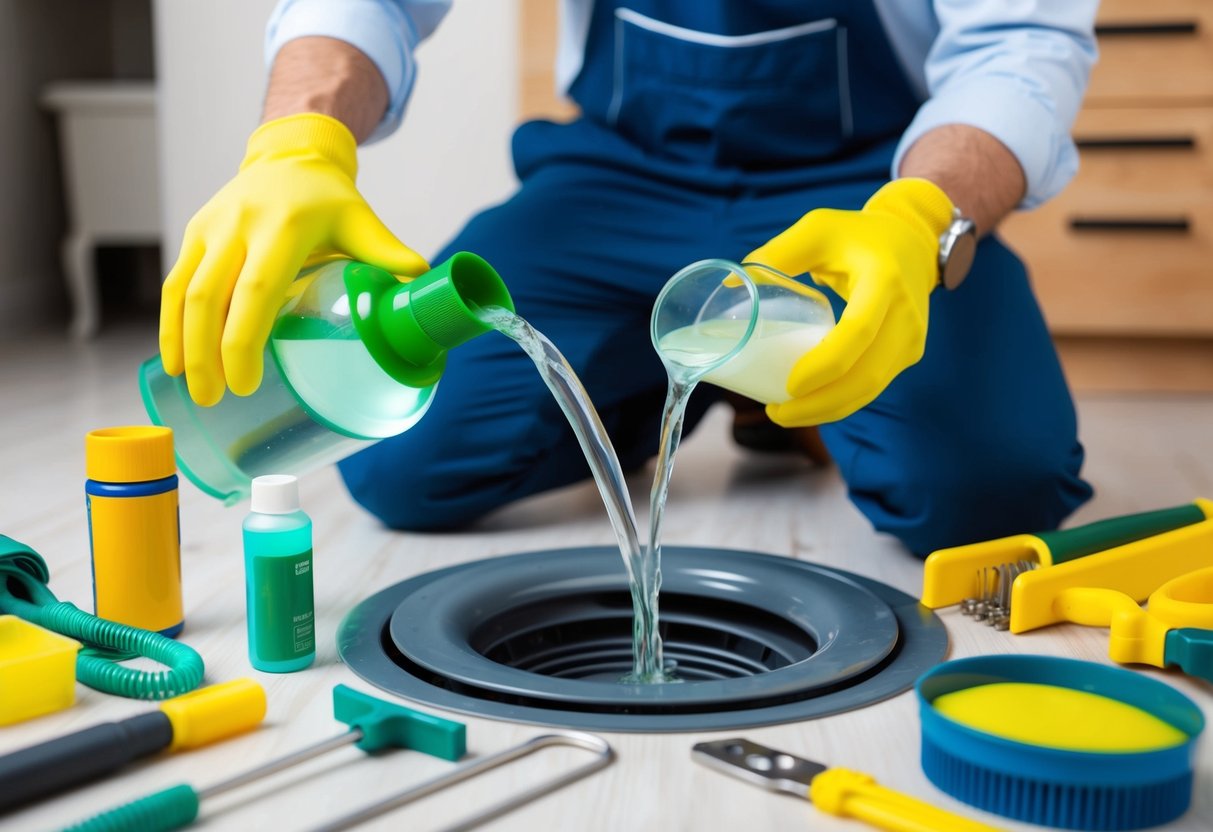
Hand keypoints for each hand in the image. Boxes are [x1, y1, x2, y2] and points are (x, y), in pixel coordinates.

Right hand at [159, 113, 427, 405]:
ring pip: (184, 292)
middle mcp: (239, 224)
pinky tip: (174, 360)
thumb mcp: (361, 220)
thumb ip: (387, 253)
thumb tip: (423, 286)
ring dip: (184, 345)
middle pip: (209, 297)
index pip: (256, 289)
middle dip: (207, 354)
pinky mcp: (195, 232)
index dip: (244, 339)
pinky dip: (172, 324)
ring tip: (196, 391)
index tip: (245, 383)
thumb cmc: (329, 198)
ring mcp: (211, 227)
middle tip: (215, 398)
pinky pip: (175, 283)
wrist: (290, 154)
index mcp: (284, 226)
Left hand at [744, 178, 954, 425]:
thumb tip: (731, 287)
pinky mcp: (908, 353)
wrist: (914, 241)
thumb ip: (777, 253)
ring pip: (871, 389)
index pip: (857, 332)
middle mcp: (904, 314)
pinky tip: (810, 406)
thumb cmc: (857, 234)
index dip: (824, 366)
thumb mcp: (818, 229)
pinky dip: (842, 402)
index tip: (789, 386)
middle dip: (820, 404)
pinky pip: (874, 386)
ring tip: (785, 414)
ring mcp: (911, 338)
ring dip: (828, 410)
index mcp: (883, 280)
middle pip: (866, 375)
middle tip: (776, 413)